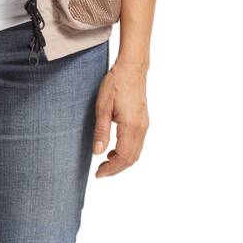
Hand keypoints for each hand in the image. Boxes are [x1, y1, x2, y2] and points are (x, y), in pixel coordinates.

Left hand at [92, 60, 148, 177]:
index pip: (123, 157)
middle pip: (132, 158)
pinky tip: (115, 149)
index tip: (98, 174)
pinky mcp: (143, 121)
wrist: (132, 68)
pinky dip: (127, 152)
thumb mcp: (102, 107)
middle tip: (100, 171)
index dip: (111, 169)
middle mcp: (141, 128)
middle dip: (116, 169)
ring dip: (122, 161)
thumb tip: (98, 152)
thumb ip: (101, 131)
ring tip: (106, 162)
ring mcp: (144, 125)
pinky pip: (137, 143)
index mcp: (131, 126)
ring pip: (136, 152)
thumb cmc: (116, 84)